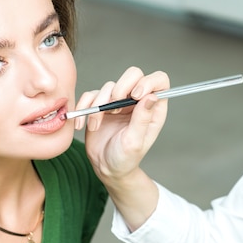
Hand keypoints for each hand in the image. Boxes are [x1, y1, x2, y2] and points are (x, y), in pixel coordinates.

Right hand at [75, 67, 168, 185]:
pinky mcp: (100, 105)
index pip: (159, 81)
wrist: (105, 168)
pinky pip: (90, 95)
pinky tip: (83, 125)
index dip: (148, 81)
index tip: (135, 95)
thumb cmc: (125, 159)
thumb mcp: (135, 142)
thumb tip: (151, 97)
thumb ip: (142, 120)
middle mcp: (136, 101)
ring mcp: (118, 102)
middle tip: (114, 106)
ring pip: (108, 86)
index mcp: (152, 109)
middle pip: (133, 74)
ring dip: (98, 105)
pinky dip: (84, 108)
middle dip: (121, 86)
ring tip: (96, 125)